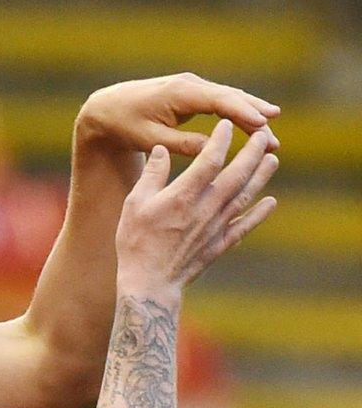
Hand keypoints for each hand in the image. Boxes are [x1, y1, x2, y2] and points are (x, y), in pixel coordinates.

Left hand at [76, 73, 279, 159]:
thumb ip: (181, 144)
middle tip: (274, 136)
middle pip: (230, 97)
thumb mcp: (149, 138)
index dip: (243, 112)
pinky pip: (221, 101)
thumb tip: (213, 150)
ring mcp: (192, 86)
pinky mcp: (193, 93)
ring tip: (272, 132)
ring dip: (251, 113)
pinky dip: (238, 111)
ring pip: (229, 98)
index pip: (218, 100)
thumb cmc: (125, 125)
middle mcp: (189, 84)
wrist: (106, 107)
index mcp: (179, 93)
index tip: (263, 124)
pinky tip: (255, 124)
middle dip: (254, 115)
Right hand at [116, 122, 278, 298]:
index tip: (227, 125)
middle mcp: (206, 207)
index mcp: (183, 195)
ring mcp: (216, 226)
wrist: (149, 282)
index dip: (221, 139)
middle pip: (237, 174)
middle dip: (253, 151)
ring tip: (273, 159)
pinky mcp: (220, 243)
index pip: (210, 159)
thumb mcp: (134, 204)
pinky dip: (259, 213)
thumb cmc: (136, 242)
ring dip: (262, 176)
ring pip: (245, 195)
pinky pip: (245, 225)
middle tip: (264, 135)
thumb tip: (163, 149)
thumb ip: (152, 175)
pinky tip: (270, 202)